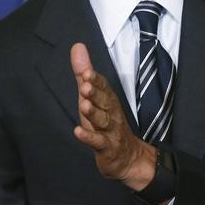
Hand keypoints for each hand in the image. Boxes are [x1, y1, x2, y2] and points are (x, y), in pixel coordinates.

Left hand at [71, 43, 155, 190]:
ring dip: (94, 113)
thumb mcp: (94, 97)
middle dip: (95, 93)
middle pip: (105, 102)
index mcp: (109, 101)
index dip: (96, 80)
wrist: (128, 157)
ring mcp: (110, 131)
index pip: (104, 88)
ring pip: (103, 121)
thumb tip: (77, 46)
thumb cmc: (107, 123)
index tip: (87, 72)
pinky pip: (98, 142)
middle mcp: (112, 113)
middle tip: (85, 85)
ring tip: (84, 105)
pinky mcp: (107, 148)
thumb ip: (85, 73)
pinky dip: (89, 137)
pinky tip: (78, 132)